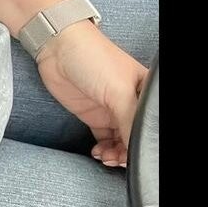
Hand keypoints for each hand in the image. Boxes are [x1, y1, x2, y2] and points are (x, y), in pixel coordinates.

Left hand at [33, 21, 149, 168]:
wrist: (56, 47)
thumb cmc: (93, 57)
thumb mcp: (119, 90)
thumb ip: (129, 122)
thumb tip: (135, 150)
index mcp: (146, 92)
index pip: (151, 124)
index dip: (146, 141)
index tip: (137, 154)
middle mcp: (132, 102)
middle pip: (137, 136)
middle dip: (130, 152)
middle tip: (119, 159)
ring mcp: (113, 109)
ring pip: (122, 142)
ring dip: (117, 155)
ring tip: (107, 157)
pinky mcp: (94, 115)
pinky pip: (105, 140)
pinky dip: (104, 151)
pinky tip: (99, 154)